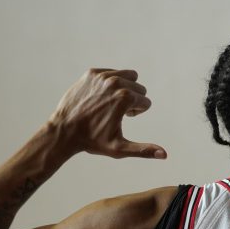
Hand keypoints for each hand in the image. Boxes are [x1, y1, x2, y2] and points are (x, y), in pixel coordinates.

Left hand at [48, 68, 166, 158]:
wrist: (64, 130)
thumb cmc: (92, 141)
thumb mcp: (120, 148)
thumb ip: (144, 150)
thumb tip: (165, 155)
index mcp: (126, 98)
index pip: (145, 102)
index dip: (136, 113)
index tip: (122, 120)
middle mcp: (116, 83)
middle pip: (139, 88)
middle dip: (133, 100)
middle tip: (116, 113)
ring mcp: (102, 76)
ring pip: (128, 76)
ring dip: (125, 89)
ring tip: (111, 103)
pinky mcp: (91, 73)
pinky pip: (112, 73)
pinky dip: (111, 83)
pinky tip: (100, 98)